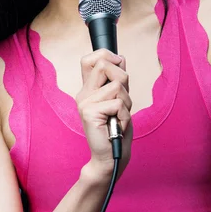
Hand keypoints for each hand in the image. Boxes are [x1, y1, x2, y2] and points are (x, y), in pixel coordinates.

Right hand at [76, 48, 132, 181]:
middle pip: (105, 64)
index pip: (90, 59)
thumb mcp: (120, 99)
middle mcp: (83, 94)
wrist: (111, 156)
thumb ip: (117, 80)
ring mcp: (84, 103)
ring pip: (117, 85)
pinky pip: (118, 103)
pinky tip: (117, 126)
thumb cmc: (117, 129)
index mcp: (88, 89)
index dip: (106, 55)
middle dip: (123, 78)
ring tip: (119, 117)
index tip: (118, 66)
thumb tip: (120, 58)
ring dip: (127, 103)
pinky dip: (125, 115)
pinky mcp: (89, 112)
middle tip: (122, 100)